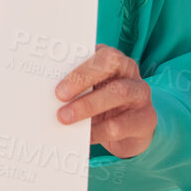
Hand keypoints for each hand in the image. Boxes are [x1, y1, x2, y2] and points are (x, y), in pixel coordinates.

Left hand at [54, 44, 155, 158]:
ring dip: (88, 106)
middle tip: (59, 96)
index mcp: (113, 60)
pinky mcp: (146, 119)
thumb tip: (44, 91)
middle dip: (82, 79)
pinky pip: (121, 125)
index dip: (81, 67)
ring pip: (119, 93)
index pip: (102, 54)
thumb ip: (74, 85)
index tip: (58, 84)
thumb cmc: (102, 103)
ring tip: (65, 118)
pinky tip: (84, 136)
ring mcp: (141, 94)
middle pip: (111, 65)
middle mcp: (130, 72)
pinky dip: (98, 131)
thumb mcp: (89, 90)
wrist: (132, 130)